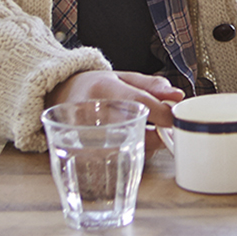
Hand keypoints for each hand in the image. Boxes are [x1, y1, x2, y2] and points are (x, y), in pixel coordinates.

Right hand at [44, 70, 184, 149]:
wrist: (58, 94)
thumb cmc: (95, 86)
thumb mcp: (123, 77)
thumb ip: (152, 85)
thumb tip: (178, 96)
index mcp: (103, 87)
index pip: (138, 102)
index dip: (162, 113)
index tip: (175, 118)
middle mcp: (90, 110)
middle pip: (131, 128)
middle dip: (155, 135)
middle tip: (163, 132)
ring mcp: (81, 133)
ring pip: (122, 148)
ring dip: (142, 146)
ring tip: (144, 135)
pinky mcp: (76, 151)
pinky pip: (109, 159)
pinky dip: (125, 155)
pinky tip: (128, 145)